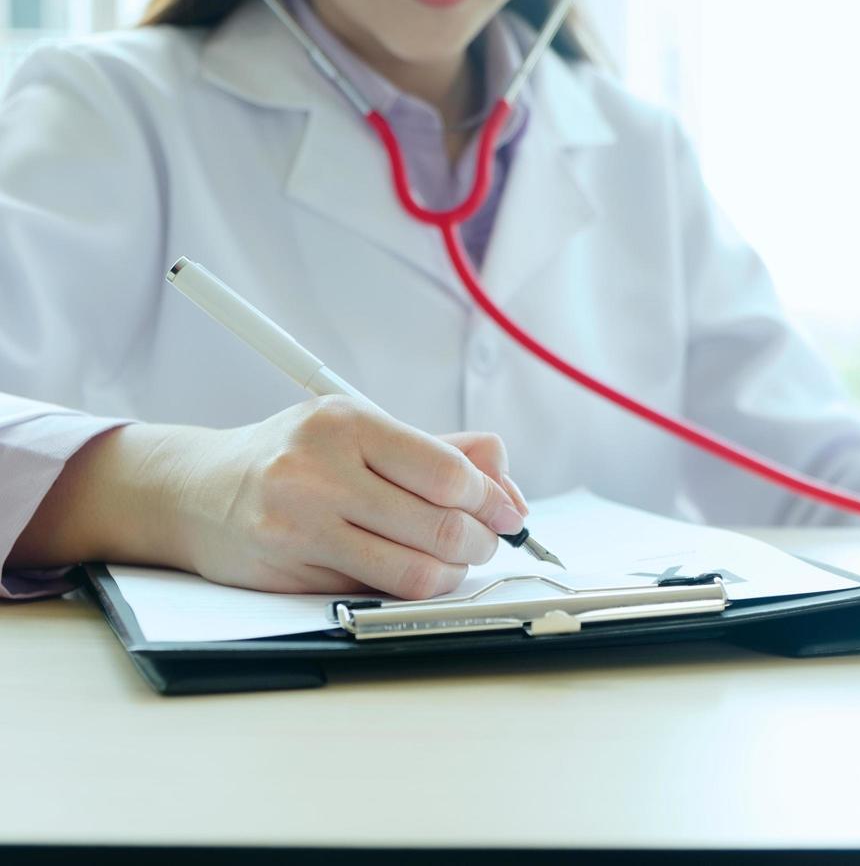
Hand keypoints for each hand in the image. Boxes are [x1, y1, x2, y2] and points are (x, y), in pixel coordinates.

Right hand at [17, 396, 529, 599]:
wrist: (196, 491)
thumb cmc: (294, 457)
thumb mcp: (362, 431)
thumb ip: (440, 451)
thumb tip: (507, 486)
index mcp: (347, 422)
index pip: (448, 473)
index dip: (493, 500)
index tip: (509, 513)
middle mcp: (319, 469)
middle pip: (441, 525)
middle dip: (481, 542)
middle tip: (486, 542)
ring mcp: (299, 523)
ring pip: (416, 570)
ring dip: (454, 574)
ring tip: (455, 562)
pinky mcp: (288, 569)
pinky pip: (377, 591)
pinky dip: (411, 589)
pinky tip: (414, 573)